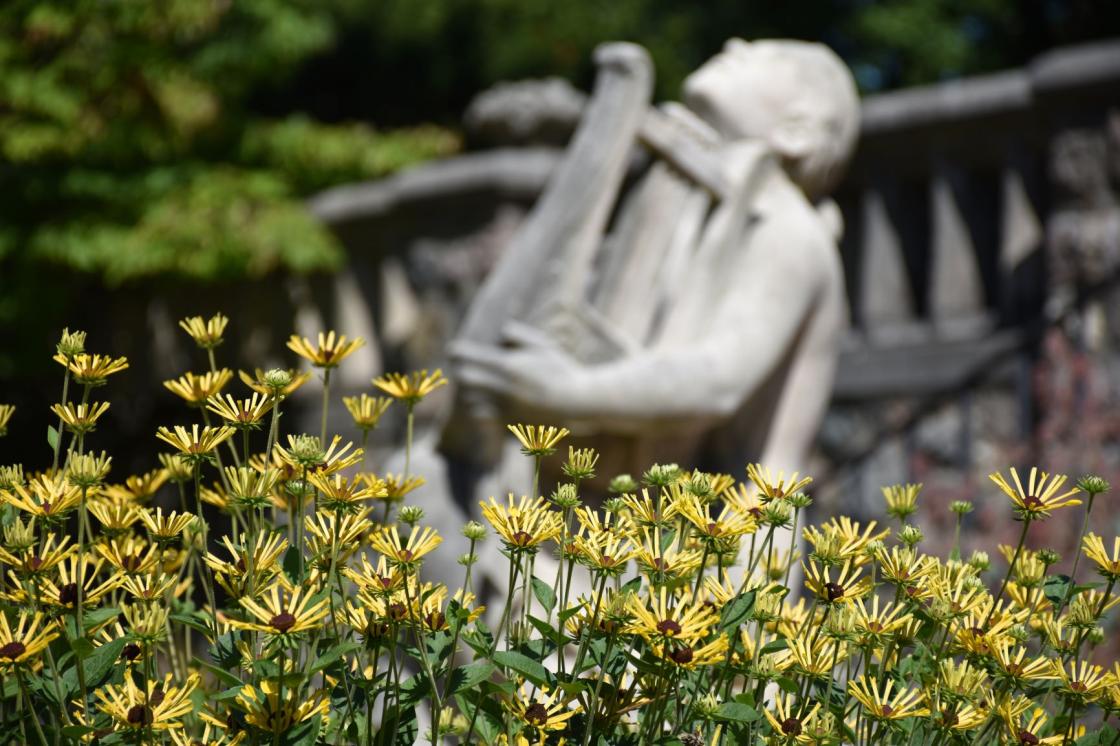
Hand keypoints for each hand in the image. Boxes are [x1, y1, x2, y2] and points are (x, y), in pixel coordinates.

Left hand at [450, 321, 586, 411]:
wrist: (575, 401)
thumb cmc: (559, 368)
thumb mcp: (541, 343)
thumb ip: (516, 334)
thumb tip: (498, 334)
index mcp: (510, 365)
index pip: (471, 357)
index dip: (457, 352)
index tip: (453, 350)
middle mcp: (504, 387)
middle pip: (465, 379)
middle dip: (461, 371)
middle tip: (462, 367)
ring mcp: (506, 406)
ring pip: (471, 399)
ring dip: (470, 390)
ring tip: (477, 383)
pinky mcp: (509, 420)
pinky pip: (482, 414)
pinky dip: (480, 406)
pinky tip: (487, 399)